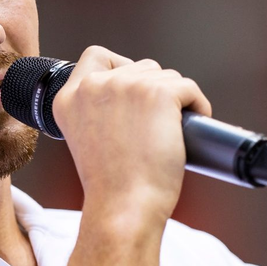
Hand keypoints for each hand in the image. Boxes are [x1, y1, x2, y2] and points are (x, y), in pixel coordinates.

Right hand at [52, 45, 211, 223]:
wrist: (124, 208)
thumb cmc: (112, 187)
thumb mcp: (89, 140)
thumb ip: (99, 111)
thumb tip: (136, 97)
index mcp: (69, 98)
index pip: (96, 57)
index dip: (121, 68)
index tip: (134, 92)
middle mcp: (94, 85)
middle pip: (140, 67)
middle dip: (154, 92)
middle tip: (157, 126)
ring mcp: (127, 86)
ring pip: (166, 77)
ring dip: (175, 100)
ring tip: (171, 131)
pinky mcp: (158, 93)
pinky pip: (189, 88)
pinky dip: (198, 105)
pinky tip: (193, 124)